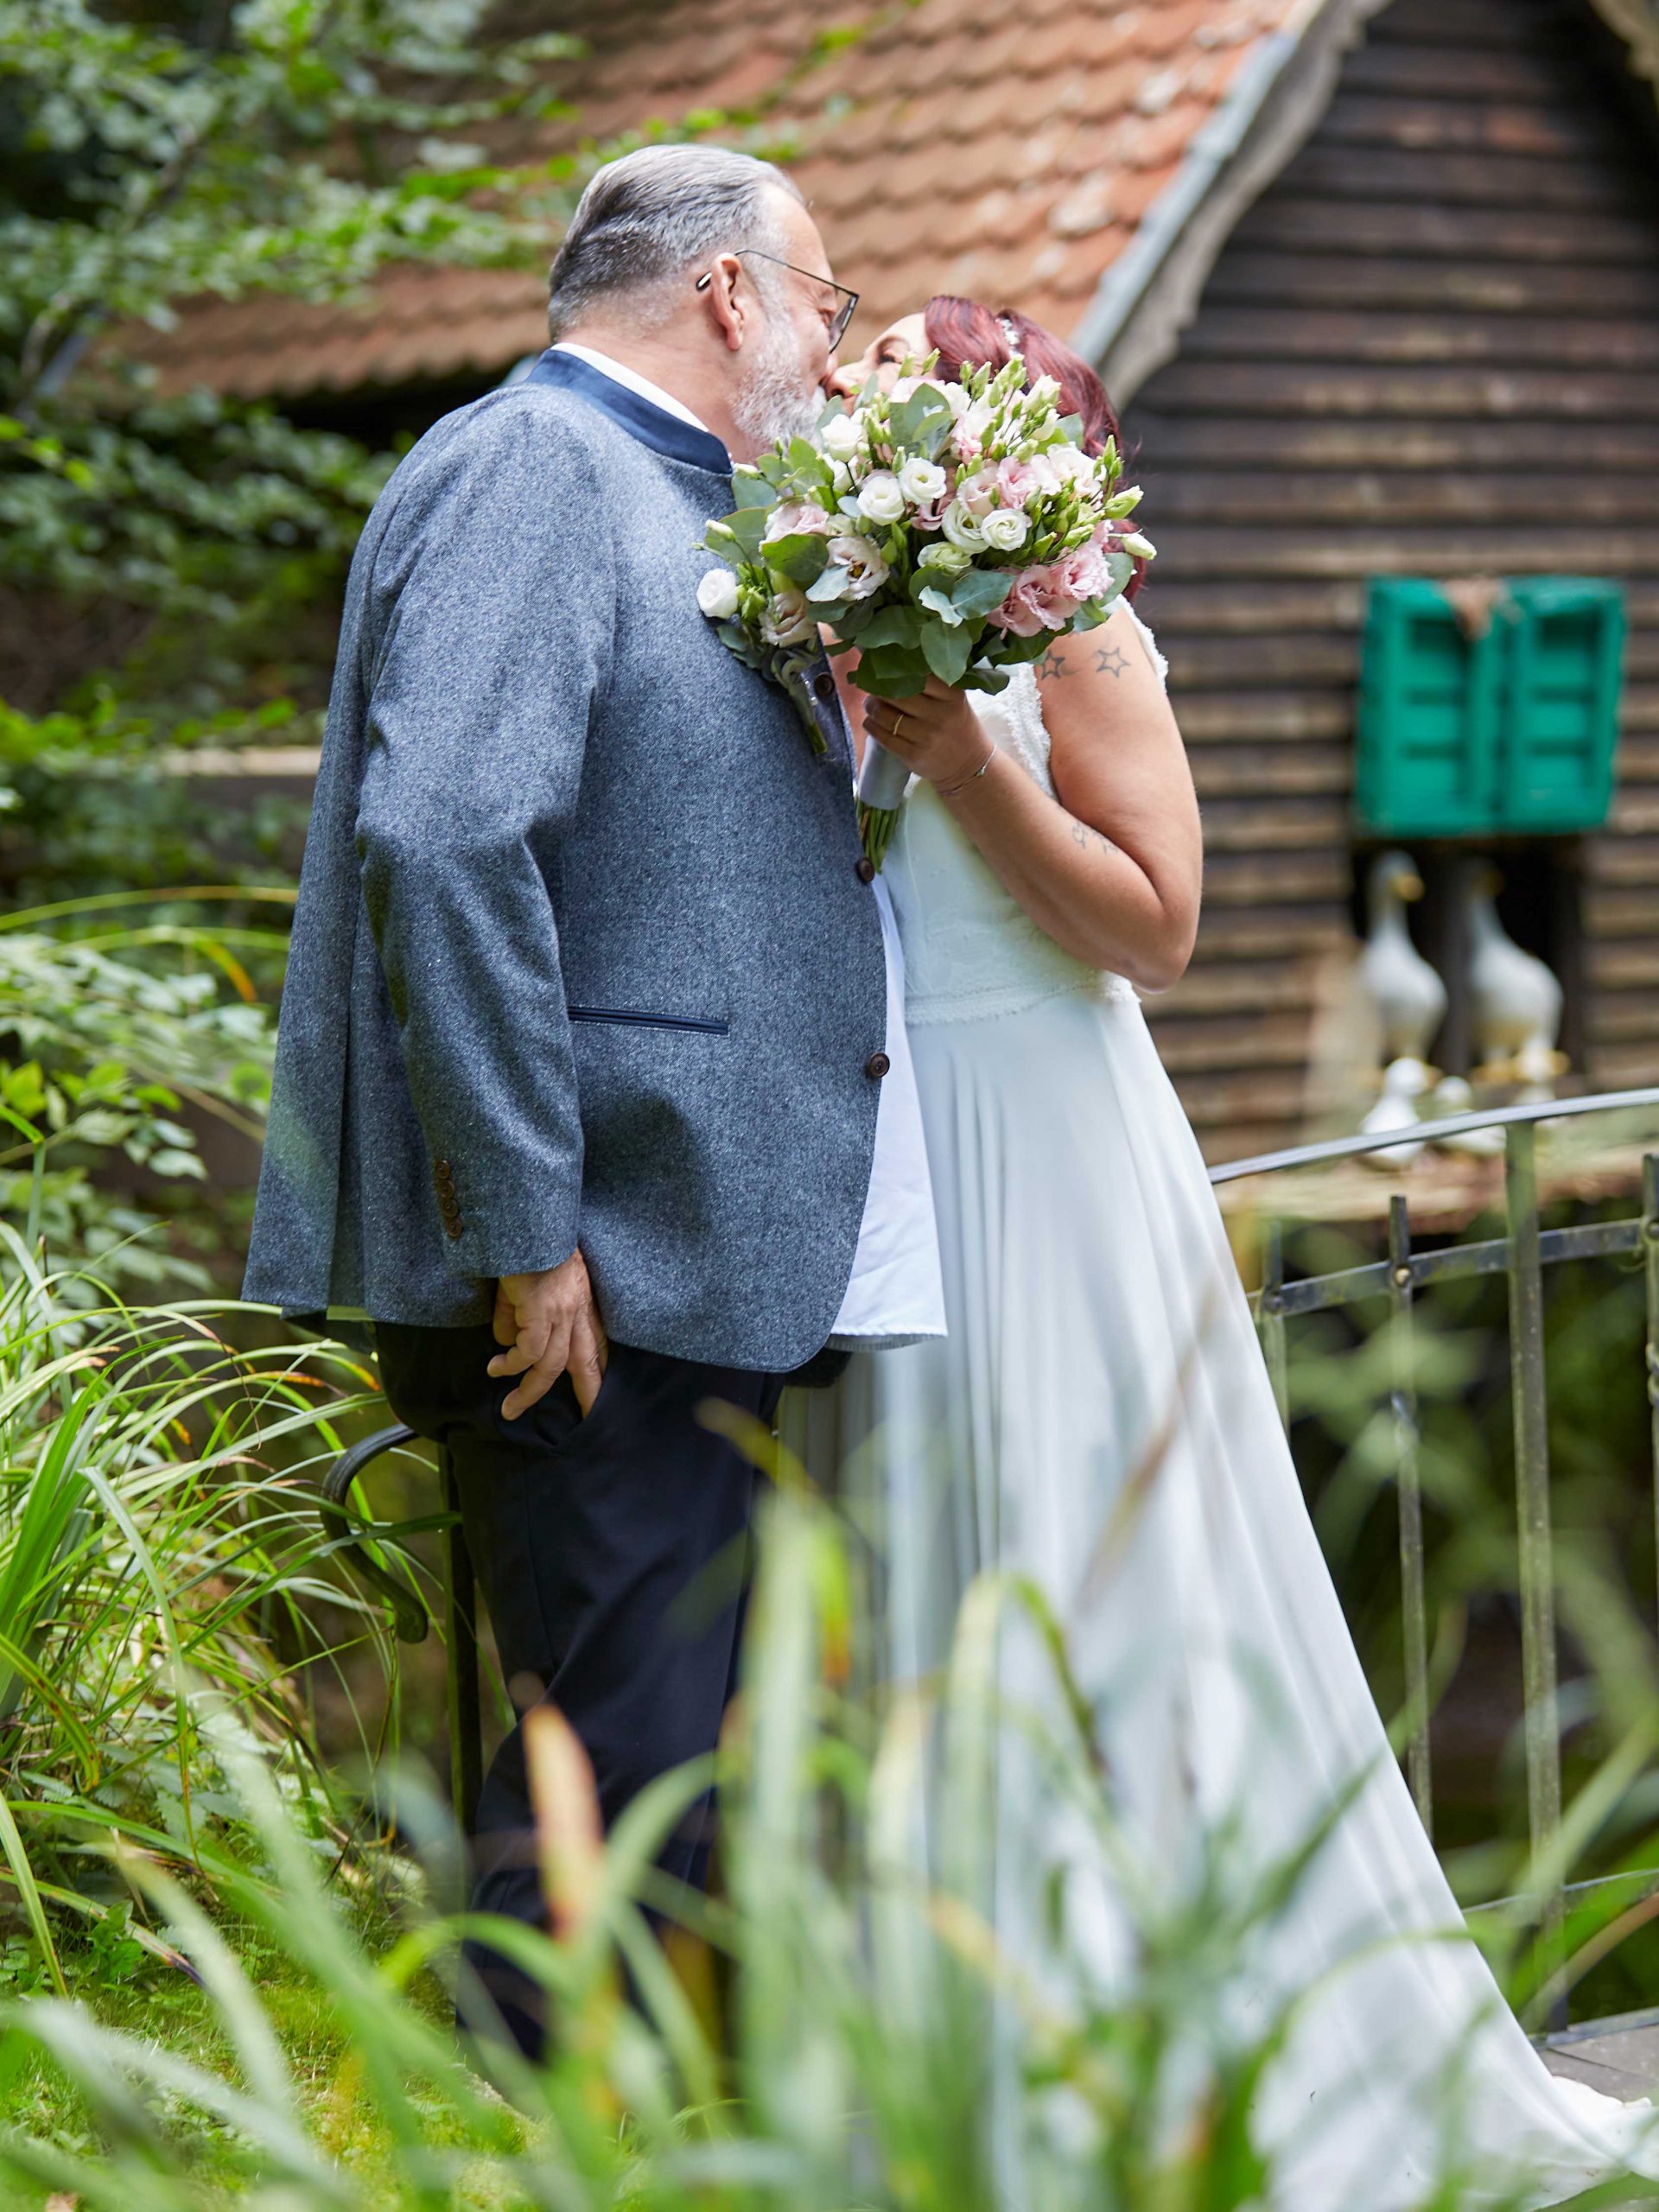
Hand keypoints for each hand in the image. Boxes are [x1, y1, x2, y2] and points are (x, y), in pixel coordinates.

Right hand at [488, 1250, 607, 1419]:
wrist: (523, 1221)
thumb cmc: (521, 1246)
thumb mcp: (523, 1284)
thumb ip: (516, 1314)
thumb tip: (504, 1342)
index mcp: (579, 1300)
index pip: (594, 1340)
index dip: (598, 1366)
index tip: (597, 1388)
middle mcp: (576, 1309)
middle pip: (587, 1360)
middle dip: (589, 1391)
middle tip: (588, 1418)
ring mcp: (560, 1311)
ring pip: (553, 1365)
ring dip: (531, 1391)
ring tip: (511, 1408)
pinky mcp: (540, 1310)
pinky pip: (530, 1351)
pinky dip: (513, 1365)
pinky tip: (497, 1368)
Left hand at [861, 675, 991, 789]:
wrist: (969, 765)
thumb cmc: (956, 725)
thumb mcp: (953, 701)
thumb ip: (931, 685)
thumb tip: (894, 665)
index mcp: (951, 696)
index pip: (918, 676)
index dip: (897, 671)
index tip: (884, 667)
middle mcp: (939, 716)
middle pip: (897, 695)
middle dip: (878, 689)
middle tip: (870, 685)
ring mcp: (926, 737)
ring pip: (887, 716)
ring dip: (872, 708)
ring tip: (870, 704)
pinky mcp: (913, 756)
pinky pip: (884, 738)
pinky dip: (872, 727)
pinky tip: (870, 721)